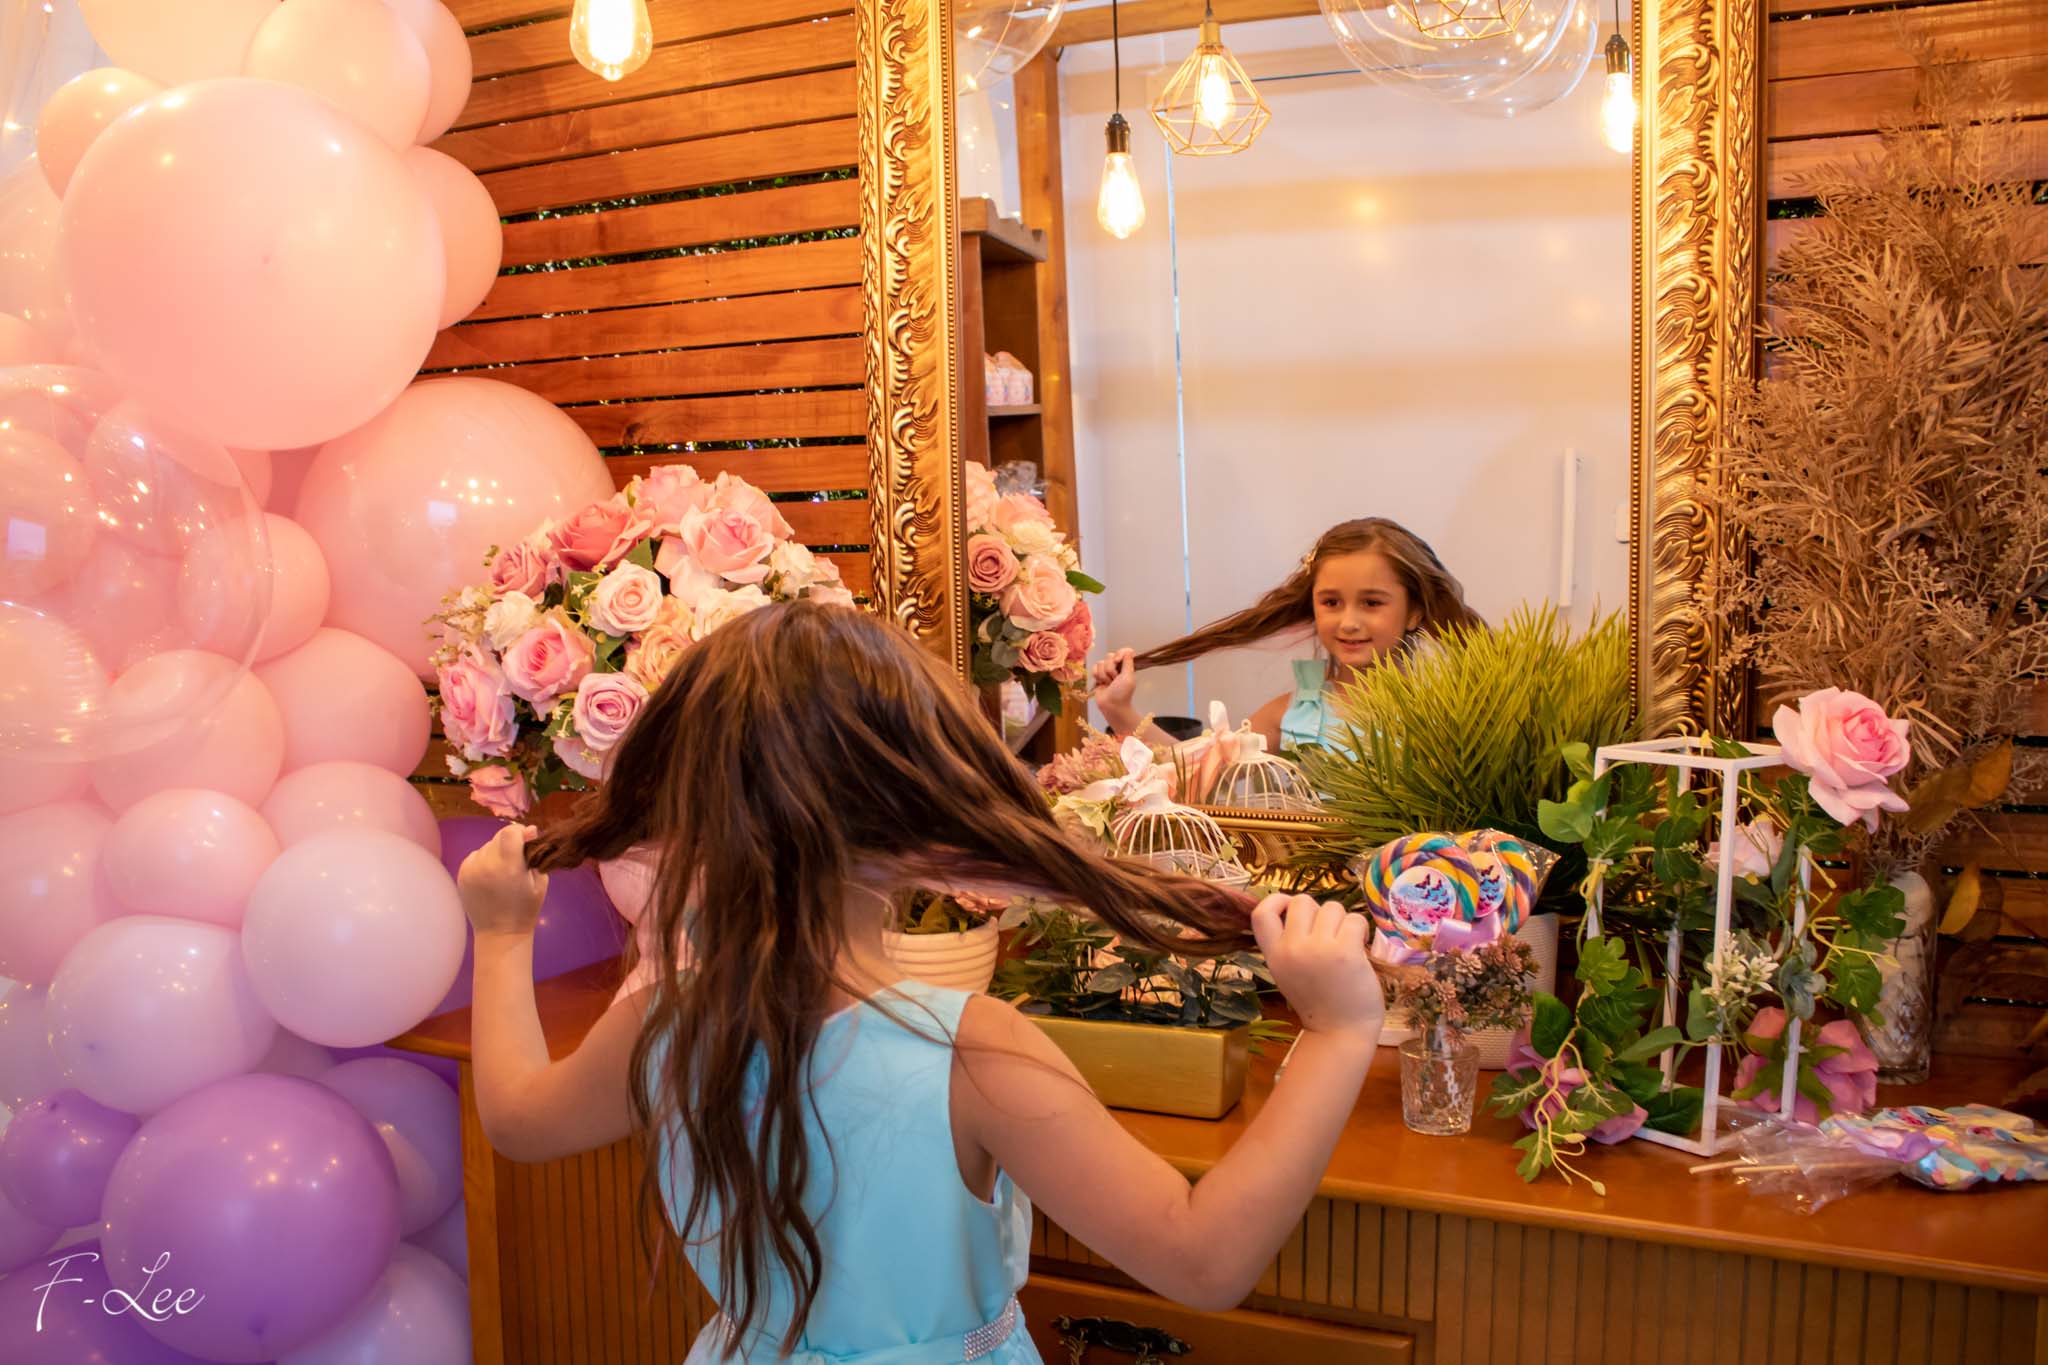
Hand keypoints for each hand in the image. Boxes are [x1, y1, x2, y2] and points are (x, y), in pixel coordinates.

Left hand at [459, 824, 549, 936]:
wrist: (499, 933)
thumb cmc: (525, 909)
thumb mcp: (540, 882)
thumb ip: (535, 854)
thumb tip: (530, 830)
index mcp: (509, 866)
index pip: (510, 831)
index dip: (520, 832)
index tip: (526, 842)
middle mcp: (487, 864)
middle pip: (498, 837)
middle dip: (509, 842)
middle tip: (516, 859)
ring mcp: (471, 870)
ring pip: (486, 846)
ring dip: (496, 852)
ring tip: (502, 871)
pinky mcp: (461, 875)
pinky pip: (475, 856)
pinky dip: (484, 860)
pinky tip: (490, 876)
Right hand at [1090, 648, 1137, 723]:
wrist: (1111, 705)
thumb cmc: (1122, 693)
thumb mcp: (1129, 676)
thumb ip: (1128, 662)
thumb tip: (1129, 650)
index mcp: (1126, 666)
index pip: (1123, 651)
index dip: (1119, 654)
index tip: (1117, 661)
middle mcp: (1116, 666)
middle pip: (1110, 656)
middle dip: (1110, 669)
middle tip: (1114, 679)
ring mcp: (1106, 671)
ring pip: (1101, 662)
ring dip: (1104, 675)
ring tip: (1108, 684)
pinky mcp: (1098, 676)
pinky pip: (1094, 668)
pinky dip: (1097, 676)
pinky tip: (1101, 683)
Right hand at [1250, 894, 1381, 1037]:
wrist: (1340, 1032)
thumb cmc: (1318, 1002)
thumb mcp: (1288, 973)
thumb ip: (1287, 945)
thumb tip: (1298, 910)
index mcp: (1274, 955)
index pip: (1261, 913)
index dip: (1275, 900)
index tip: (1289, 907)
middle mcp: (1292, 949)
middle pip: (1302, 901)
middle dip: (1318, 912)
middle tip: (1327, 934)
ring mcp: (1318, 949)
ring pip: (1332, 907)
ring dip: (1342, 921)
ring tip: (1345, 943)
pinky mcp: (1346, 951)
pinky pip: (1354, 920)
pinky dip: (1360, 929)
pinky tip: (1359, 946)